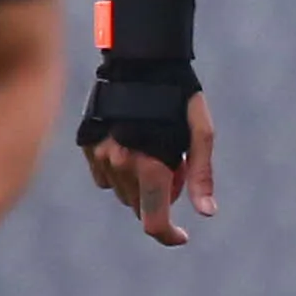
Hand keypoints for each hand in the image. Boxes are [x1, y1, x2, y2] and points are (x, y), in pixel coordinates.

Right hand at [80, 90, 217, 245]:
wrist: (139, 59)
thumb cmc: (177, 95)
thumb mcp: (200, 132)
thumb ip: (202, 175)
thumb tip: (207, 213)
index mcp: (150, 166)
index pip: (154, 221)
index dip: (168, 236)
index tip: (181, 236)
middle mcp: (121, 166)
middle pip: (139, 206)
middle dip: (158, 198)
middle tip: (174, 170)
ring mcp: (101, 156)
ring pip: (121, 192)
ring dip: (138, 185)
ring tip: (152, 151)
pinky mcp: (88, 146)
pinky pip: (104, 175)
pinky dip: (119, 171)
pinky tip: (131, 146)